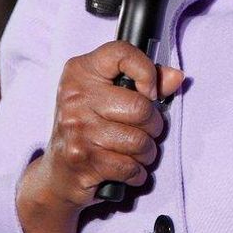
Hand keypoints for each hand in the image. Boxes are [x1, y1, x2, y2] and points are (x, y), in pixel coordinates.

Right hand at [17, 41, 184, 232]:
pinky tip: (120, 170)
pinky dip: (135, 173)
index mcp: (79, 70)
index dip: (148, 72)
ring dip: (146, 152)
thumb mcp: (110, 98)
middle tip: (142, 131)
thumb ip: (147, 82)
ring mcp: (75, 130)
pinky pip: (133, 166)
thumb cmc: (88, 131)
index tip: (149, 88)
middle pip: (143, 106)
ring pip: (142, 139)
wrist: (53, 180)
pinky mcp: (81, 162)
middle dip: (152, 124)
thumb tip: (178, 77)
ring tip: (130, 152)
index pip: (126, 53)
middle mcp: (73, 97)